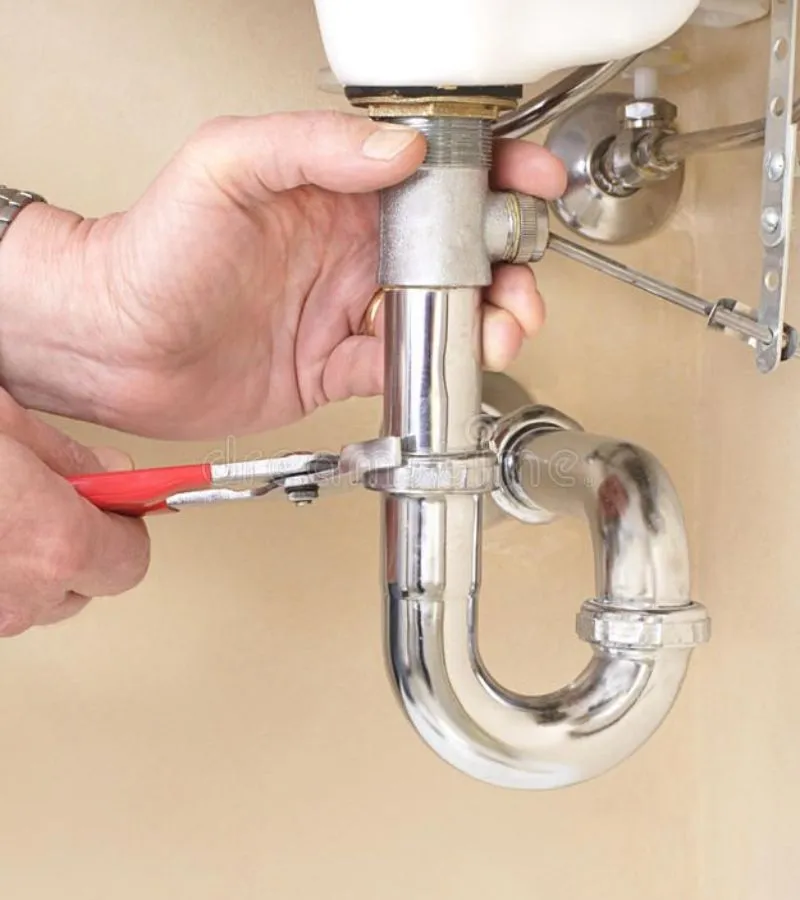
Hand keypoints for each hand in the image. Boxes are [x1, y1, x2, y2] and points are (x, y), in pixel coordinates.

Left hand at [0, 112, 565, 439]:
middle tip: (521, 279)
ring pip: (437, 312)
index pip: (429, 175)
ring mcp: (340, 309)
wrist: (113, 344)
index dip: (489, 175)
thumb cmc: (150, 250)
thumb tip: (398, 151)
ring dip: (482, 320)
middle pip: (452, 249)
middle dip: (503, 261)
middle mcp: (344, 249)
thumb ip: (313, 146)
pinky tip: (444, 368)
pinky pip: (393, 367)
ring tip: (500, 329)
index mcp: (329, 191)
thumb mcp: (226, 167)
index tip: (530, 181)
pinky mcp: (329, 365)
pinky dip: (428, 372)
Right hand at [0, 391, 149, 635]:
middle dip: (76, 542)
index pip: (132, 559)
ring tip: (7, 509)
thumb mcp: (3, 423)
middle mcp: (22, 595)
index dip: (124, 525)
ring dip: (29, 561)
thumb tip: (112, 472)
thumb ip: (67, 456)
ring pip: (33, 597)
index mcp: (56, 544)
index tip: (117, 502)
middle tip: (49, 499)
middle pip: (84, 584)